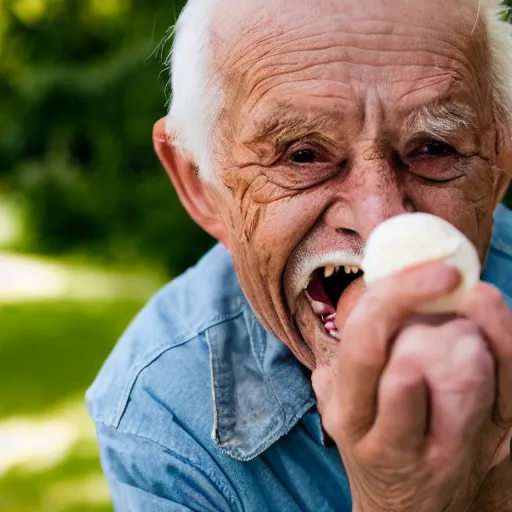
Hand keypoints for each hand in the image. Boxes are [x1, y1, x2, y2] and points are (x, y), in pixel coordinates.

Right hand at [312, 262, 511, 511]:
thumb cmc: (376, 444)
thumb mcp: (344, 409)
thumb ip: (339, 369)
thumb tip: (357, 315)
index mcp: (345, 406)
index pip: (361, 340)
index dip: (395, 295)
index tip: (429, 270)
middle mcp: (377, 430)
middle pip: (401, 354)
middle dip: (422, 302)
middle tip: (447, 275)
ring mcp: (427, 449)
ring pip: (457, 378)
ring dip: (469, 332)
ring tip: (464, 319)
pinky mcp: (470, 458)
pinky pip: (497, 397)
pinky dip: (500, 351)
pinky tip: (487, 336)